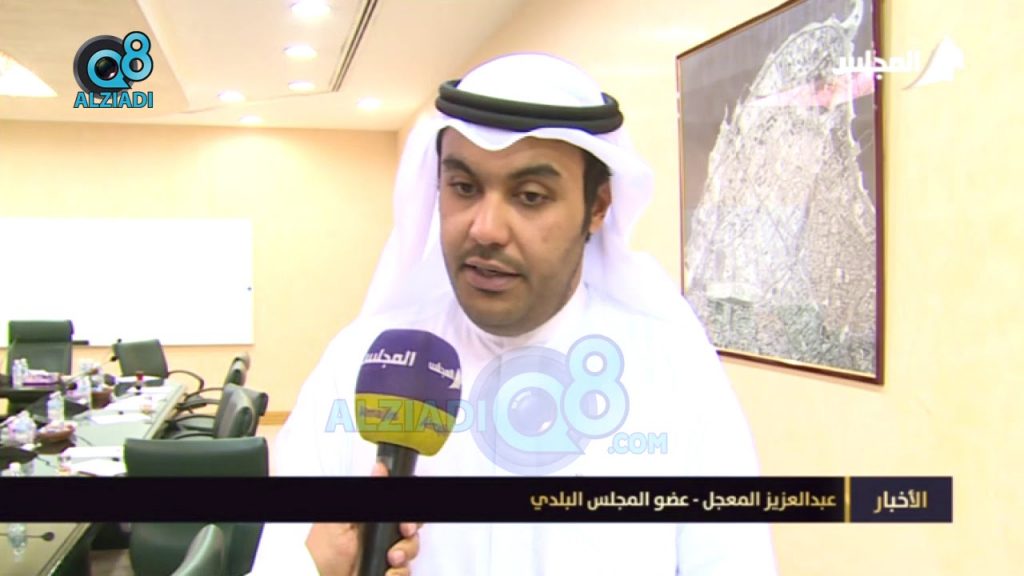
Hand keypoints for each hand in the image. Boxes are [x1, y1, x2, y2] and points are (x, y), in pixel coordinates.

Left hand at [305, 462, 420, 575]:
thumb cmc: (321, 553)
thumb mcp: (343, 519)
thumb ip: (366, 496)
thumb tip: (380, 468)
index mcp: (369, 516)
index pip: (398, 505)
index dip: (407, 508)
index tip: (405, 513)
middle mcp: (378, 533)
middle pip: (411, 524)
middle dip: (410, 529)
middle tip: (403, 532)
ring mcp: (383, 554)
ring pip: (411, 548)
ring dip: (405, 553)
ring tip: (390, 559)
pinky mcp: (386, 573)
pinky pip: (405, 571)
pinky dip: (399, 573)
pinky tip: (386, 573)